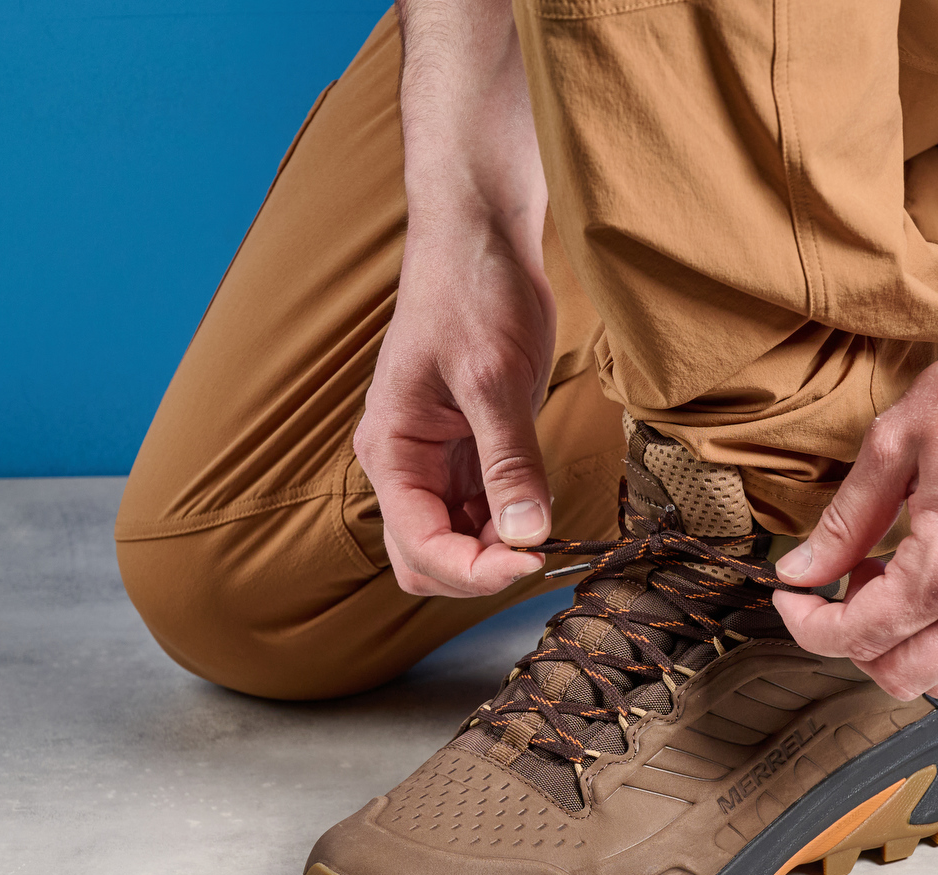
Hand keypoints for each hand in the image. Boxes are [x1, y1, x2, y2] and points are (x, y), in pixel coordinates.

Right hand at [354, 224, 556, 597]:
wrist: (480, 239)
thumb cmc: (471, 292)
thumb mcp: (493, 379)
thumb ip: (510, 462)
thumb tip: (528, 536)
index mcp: (390, 450)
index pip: (419, 545)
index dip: (473, 569)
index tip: (531, 561)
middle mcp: (404, 464)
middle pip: (426, 560)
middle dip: (478, 572)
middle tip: (540, 553)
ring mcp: (435, 460)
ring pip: (455, 541)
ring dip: (497, 551)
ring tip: (548, 530)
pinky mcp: (469, 448)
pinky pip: (481, 510)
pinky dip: (511, 523)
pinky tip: (543, 510)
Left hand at [771, 314, 937, 698]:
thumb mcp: (896, 445)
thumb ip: (844, 522)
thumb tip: (803, 570)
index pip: (859, 636)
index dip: (808, 624)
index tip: (790, 597)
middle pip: (901, 675)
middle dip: (850, 643)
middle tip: (834, 586)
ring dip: (900, 645)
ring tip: (884, 579)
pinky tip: (927, 584)